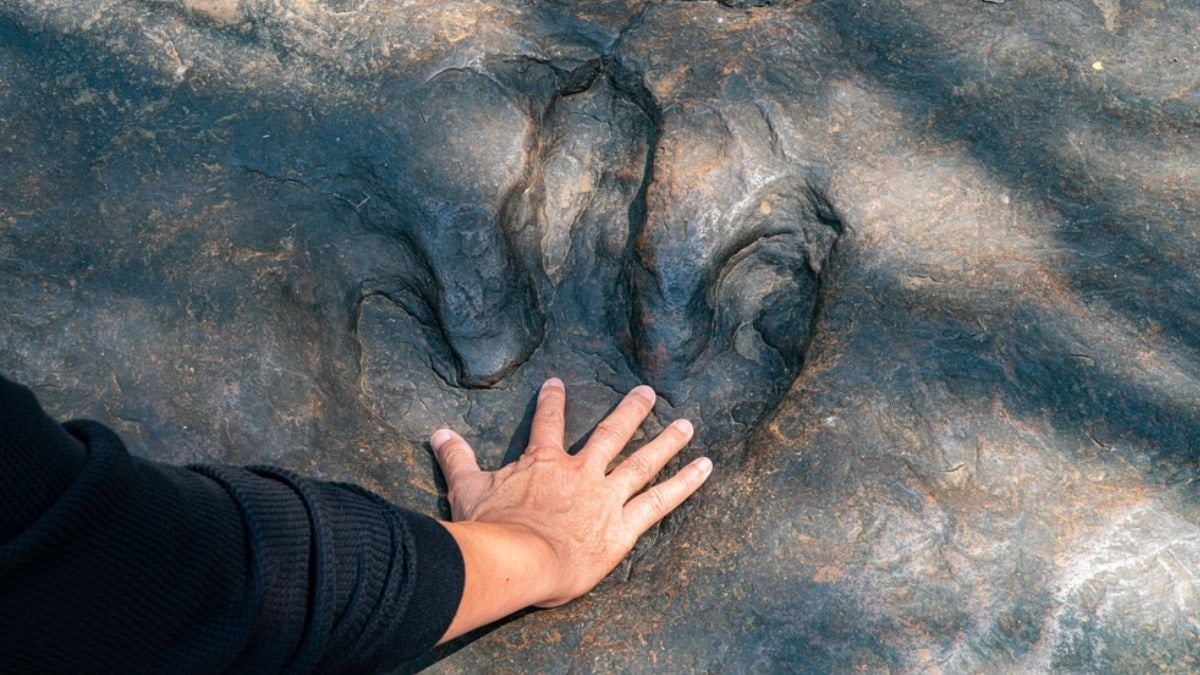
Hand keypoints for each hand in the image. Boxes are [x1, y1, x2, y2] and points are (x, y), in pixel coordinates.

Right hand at [431, 378, 712, 639]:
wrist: (517, 559)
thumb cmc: (490, 527)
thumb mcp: (466, 488)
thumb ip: (456, 458)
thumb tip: (436, 432)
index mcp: (544, 462)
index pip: (549, 422)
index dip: (552, 401)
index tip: (557, 383)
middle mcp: (581, 472)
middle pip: (611, 433)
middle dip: (631, 411)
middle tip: (648, 392)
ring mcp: (606, 496)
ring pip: (643, 461)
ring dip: (667, 442)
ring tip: (687, 425)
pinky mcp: (623, 526)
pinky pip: (660, 501)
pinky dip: (684, 484)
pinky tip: (704, 467)